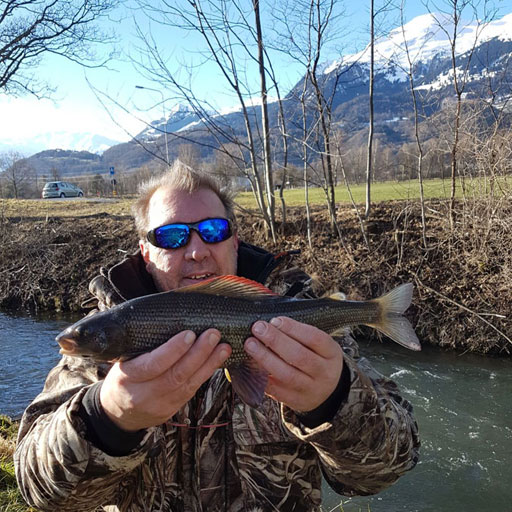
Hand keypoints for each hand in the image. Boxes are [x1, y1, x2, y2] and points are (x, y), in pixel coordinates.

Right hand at [100, 329, 230, 431]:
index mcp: (127, 377)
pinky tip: (219, 360)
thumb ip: (144, 345)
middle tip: (213, 334)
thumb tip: (173, 315)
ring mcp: (159, 405)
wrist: (118, 412)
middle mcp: (143, 394)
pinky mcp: (172, 410)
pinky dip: (207, 373)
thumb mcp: (124, 360)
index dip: (173, 350)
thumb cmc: (124, 375)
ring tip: (224, 346)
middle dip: (198, 354)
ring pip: (188, 384)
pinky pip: (193, 390)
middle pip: (175, 375)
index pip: (152, 364)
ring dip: (209, 364)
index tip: (190, 333)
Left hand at [245, 317, 343, 411]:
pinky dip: (262, 377)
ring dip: (265, 358)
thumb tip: (270, 325)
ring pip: (287, 375)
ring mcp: (311, 390)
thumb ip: (299, 335)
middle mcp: (324, 373)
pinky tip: (252, 365)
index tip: (275, 320)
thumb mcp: (319, 346)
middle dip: (275, 340)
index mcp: (331, 354)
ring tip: (250, 345)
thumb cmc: (317, 359)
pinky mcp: (297, 402)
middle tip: (258, 329)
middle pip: (299, 356)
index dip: (293, 328)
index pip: (314, 338)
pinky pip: (277, 390)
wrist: (328, 391)